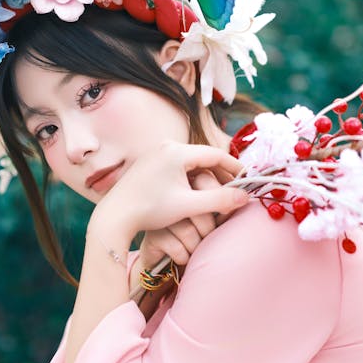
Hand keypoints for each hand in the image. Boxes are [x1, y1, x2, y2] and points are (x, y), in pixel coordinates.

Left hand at [89, 141, 247, 249]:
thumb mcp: (188, 206)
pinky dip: (193, 177)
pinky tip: (198, 191)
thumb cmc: (150, 210)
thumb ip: (219, 201)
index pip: (215, 155)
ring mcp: (157, 153)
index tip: (247, 180)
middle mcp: (166, 146)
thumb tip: (245, 197)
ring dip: (207, 176)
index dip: (234, 167)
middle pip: (204, 157)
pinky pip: (179, 166)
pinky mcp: (150, 163)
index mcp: (177, 151)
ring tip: (220, 192)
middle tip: (236, 189)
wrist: (115, 216)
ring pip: (192, 162)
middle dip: (222, 173)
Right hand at [138, 169, 220, 266]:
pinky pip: (178, 249)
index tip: (227, 213)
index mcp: (189, 183)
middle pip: (200, 210)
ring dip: (196, 247)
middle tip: (207, 236)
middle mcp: (173, 195)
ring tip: (194, 247)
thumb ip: (225, 203)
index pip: (207, 181)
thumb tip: (243, 198)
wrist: (167, 255)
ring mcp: (160, 214)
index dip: (222, 199)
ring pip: (189, 233)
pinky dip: (185, 257)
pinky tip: (181, 254)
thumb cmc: (195, 232)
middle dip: (209, 229)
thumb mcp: (213, 214)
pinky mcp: (153, 235)